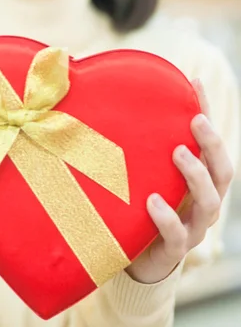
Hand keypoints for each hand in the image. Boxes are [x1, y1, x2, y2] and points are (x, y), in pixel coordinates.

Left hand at [126, 79, 233, 283]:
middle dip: (212, 144)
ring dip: (196, 176)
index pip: (210, 143)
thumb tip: (116, 93)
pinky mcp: (172, 250)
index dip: (206, 111)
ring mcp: (192, 228)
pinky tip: (152, 201)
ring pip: (209, 204)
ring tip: (178, 153)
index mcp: (200, 179)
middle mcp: (203, 202)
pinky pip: (177, 236)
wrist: (135, 255)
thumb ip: (142, 140)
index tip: (194, 82)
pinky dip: (167, 217)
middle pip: (222, 172)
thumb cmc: (143, 202)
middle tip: (195, 120)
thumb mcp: (147, 168)